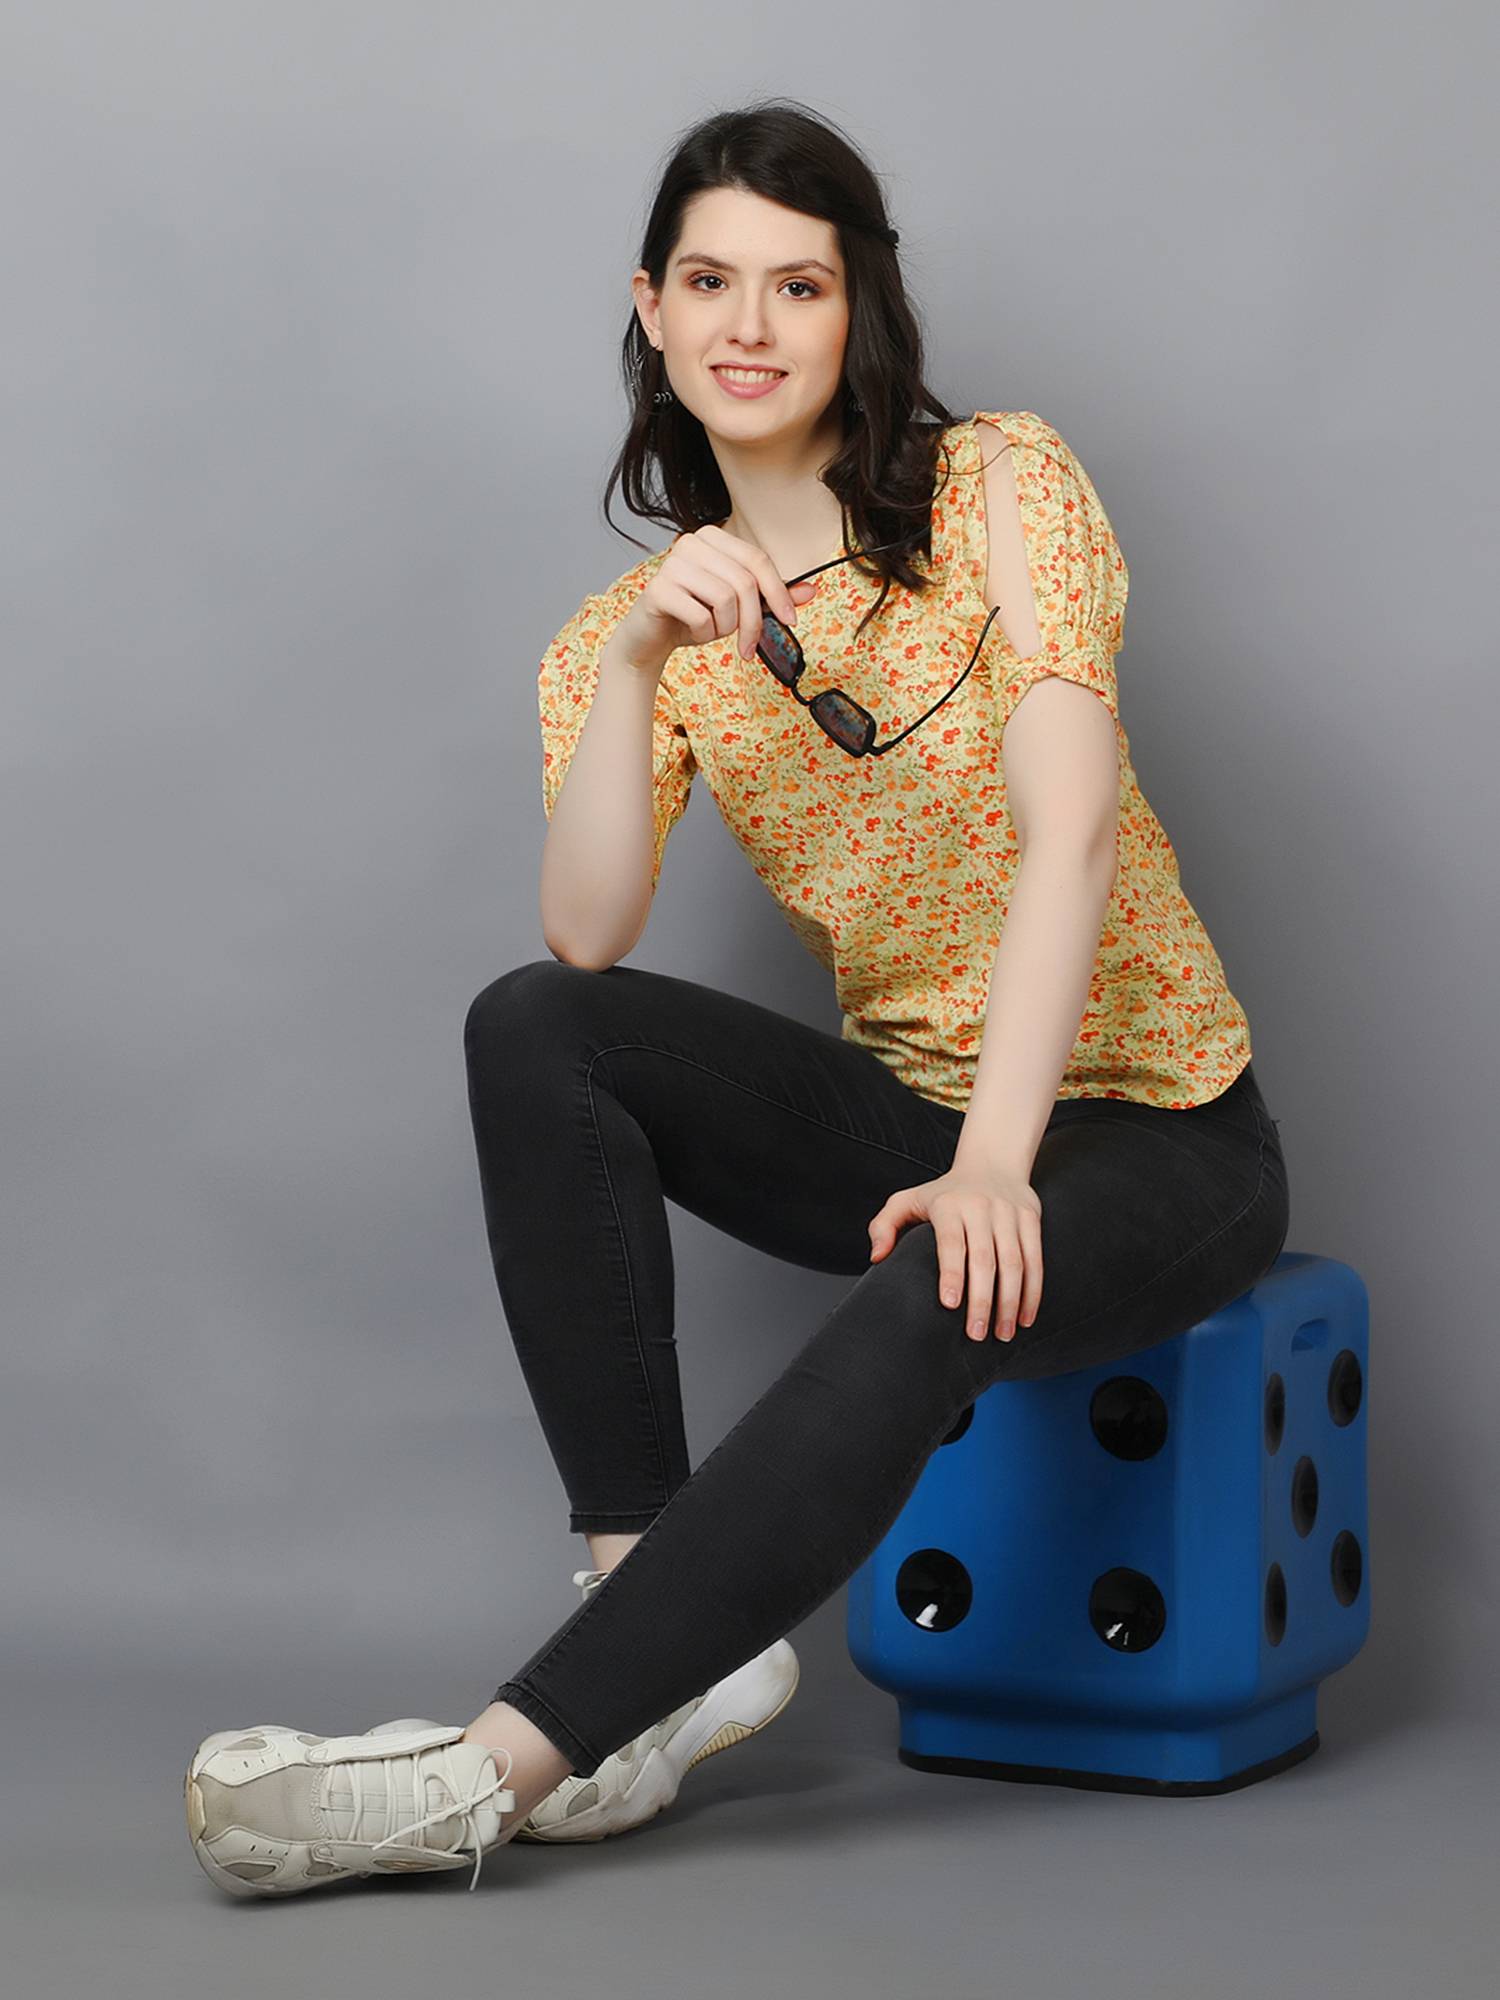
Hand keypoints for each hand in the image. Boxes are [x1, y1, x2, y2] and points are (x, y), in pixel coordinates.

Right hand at [611, 525, 820, 674]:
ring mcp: (672, 563)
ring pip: (725, 598)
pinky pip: (701, 615)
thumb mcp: (737, 607)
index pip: (758, 560)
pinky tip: (692, 631)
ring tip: (712, 631)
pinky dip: (704, 633)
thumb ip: (770, 596)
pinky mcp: (658, 589)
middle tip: (749, 648)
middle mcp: (691, 543)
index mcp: (712, 538)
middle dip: (753, 622)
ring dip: (725, 627)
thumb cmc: (693, 617)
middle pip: (744, 582)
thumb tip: (811, 590)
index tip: (790, 621)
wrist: (649, 639)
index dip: (779, 592)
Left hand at [867, 1164, 1042, 1341]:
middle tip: (975, 1334)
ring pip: (1013, 1262)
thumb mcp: (907, 1200)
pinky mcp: (1030, 1219)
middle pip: (984, 1258)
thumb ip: (884, 1226)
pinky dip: (1032, 1291)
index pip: (950, 1242)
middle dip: (981, 1300)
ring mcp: (1009, 1213)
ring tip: (1003, 1333)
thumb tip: (877, 1258)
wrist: (992, 1163)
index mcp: (948, 1205)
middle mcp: (980, 1207)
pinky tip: (1025, 1317)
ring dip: (1010, 1302)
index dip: (951, 1273)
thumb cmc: (944, 1193)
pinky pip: (1035, 1259)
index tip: (950, 1305)